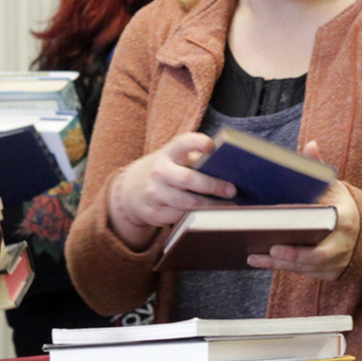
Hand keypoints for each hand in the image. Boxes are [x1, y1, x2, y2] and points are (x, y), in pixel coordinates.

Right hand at [108, 132, 237, 249]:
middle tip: (231, 190)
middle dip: (212, 185)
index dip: (196, 143)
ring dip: (210, 206)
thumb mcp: (173, 159)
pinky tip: (208, 215)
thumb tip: (228, 168)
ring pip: (187, 203)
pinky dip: (197, 216)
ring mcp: (153, 193)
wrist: (130, 190)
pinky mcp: (153, 213)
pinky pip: (180, 217)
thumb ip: (195, 159)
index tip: (210, 146)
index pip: (182, 143)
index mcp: (168, 153)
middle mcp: (158, 172)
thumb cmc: (164, 171)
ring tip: (228, 205)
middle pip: (188, 179)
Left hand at [246, 140, 360, 280]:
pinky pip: (303, 274)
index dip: (308, 227)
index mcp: (343, 219)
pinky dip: (282, 269)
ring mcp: (337, 262)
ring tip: (254, 256)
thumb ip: (319, 168)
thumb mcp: (334, 186)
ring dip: (279, 264)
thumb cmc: (341, 206)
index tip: (283, 228)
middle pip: (317, 256)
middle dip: (293, 255)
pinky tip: (260, 261)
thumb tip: (310, 145)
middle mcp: (342, 244)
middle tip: (269, 250)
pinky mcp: (329, 274)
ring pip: (307, 268)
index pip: (326, 227)